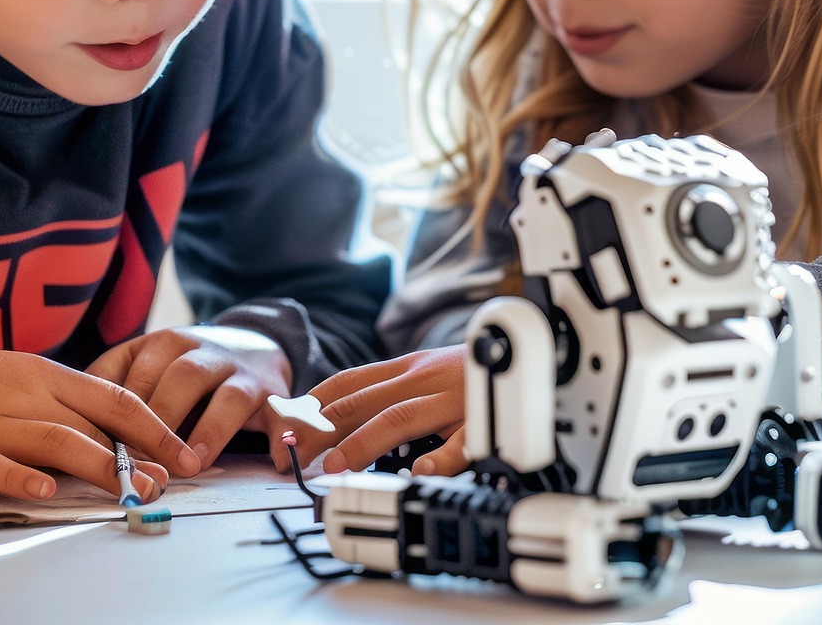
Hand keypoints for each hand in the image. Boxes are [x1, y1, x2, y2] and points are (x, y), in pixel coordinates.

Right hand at [0, 334, 200, 501]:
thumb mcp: (14, 383)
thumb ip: (60, 407)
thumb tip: (113, 435)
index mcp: (42, 375)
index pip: (112, 396)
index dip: (153, 423)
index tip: (185, 449)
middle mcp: (22, 394)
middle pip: (91, 421)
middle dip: (138, 453)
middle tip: (172, 480)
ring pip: (52, 439)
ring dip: (96, 467)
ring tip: (130, 490)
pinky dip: (18, 476)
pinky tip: (43, 490)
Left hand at [87, 325, 291, 468]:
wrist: (254, 340)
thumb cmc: (185, 364)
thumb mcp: (146, 360)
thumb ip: (112, 384)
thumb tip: (66, 425)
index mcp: (163, 343)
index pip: (135, 373)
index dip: (116, 412)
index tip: (100, 448)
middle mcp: (202, 351)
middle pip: (180, 380)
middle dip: (161, 422)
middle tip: (143, 464)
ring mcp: (240, 372)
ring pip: (227, 396)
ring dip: (211, 430)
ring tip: (194, 464)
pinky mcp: (273, 392)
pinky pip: (279, 413)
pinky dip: (280, 437)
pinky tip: (274, 460)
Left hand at [291, 346, 468, 476]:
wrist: (536, 348)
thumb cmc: (476, 371)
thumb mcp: (429, 373)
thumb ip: (393, 392)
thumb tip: (343, 421)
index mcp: (409, 368)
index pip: (349, 381)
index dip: (313, 404)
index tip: (286, 427)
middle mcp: (425, 379)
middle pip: (365, 400)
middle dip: (324, 428)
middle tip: (296, 455)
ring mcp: (453, 398)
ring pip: (401, 417)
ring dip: (364, 442)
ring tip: (337, 467)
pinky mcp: (485, 418)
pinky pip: (464, 440)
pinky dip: (441, 458)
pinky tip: (420, 474)